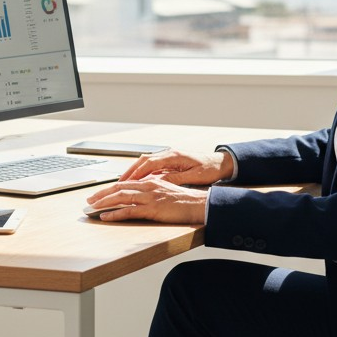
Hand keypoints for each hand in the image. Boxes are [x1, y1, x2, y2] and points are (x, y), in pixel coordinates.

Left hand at [85, 178, 208, 223]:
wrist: (199, 205)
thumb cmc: (185, 201)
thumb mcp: (166, 191)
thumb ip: (153, 190)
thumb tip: (141, 195)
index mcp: (151, 181)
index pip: (125, 183)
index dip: (110, 188)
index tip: (98, 193)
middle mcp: (148, 186)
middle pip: (119, 188)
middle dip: (102, 194)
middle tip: (89, 200)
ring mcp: (149, 197)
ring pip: (121, 197)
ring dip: (104, 202)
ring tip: (92, 208)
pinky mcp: (152, 209)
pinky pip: (129, 210)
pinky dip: (115, 213)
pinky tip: (106, 217)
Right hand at [117, 148, 233, 185]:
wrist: (220, 163)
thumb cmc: (209, 169)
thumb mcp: (194, 176)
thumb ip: (176, 178)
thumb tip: (159, 182)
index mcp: (174, 156)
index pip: (149, 163)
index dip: (136, 173)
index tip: (125, 182)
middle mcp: (169, 154)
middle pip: (143, 161)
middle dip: (129, 172)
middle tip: (117, 183)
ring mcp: (168, 156)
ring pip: (145, 162)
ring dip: (134, 172)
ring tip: (122, 182)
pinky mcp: (170, 161)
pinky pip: (151, 166)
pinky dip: (142, 172)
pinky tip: (137, 181)